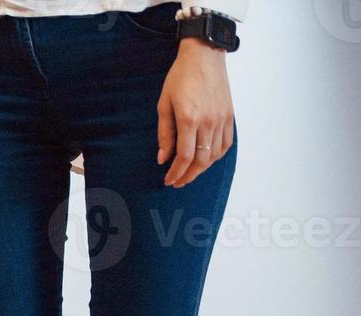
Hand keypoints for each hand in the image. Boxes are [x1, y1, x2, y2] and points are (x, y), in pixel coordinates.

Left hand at [157, 38, 234, 188]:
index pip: (185, 157)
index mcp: (189, 120)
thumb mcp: (164, 104)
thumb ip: (164, 134)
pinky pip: (226, 143)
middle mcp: (208, 122)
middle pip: (201, 161)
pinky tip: (206, 159)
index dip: (176, 173)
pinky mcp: (229, 115)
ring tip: (189, 173)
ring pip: (214, 155)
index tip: (168, 180)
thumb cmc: (180, 77)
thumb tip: (163, 159)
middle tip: (177, 182)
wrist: (204, 56)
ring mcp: (221, 119)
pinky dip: (216, 156)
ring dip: (202, 169)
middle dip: (188, 176)